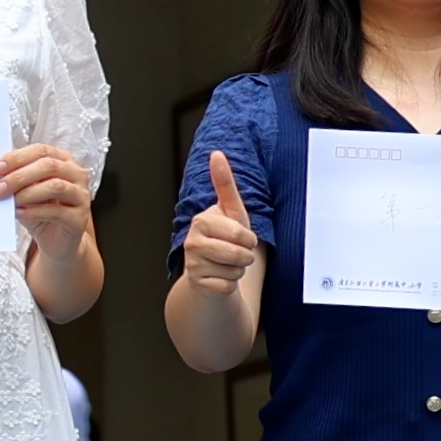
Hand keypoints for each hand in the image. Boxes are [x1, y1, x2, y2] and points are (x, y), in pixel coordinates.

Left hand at [0, 144, 92, 255]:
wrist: (56, 241)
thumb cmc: (40, 212)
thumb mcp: (26, 192)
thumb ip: (17, 181)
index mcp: (63, 160)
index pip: (41, 151)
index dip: (17, 158)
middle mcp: (77, 174)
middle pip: (49, 166)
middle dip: (20, 176)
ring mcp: (81, 196)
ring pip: (56, 186)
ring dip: (28, 193)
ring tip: (10, 201)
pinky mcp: (80, 218)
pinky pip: (57, 211)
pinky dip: (35, 212)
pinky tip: (20, 214)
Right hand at [177, 152, 261, 294]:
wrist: (210, 270)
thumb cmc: (225, 238)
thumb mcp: (231, 211)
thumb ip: (224, 183)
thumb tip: (216, 153)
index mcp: (201, 221)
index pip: (240, 233)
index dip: (249, 239)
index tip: (243, 237)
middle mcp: (192, 241)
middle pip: (238, 254)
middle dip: (246, 256)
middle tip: (238, 253)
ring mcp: (192, 264)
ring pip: (234, 271)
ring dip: (238, 270)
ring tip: (228, 264)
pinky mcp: (196, 284)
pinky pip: (227, 286)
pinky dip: (230, 284)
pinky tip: (220, 277)